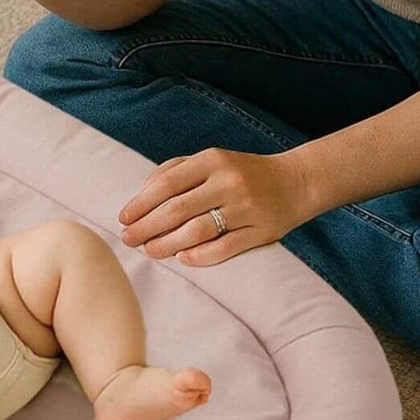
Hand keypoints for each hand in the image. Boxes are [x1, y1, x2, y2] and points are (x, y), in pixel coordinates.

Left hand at [118, 149, 311, 265]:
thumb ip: (174, 171)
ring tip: (151, 251)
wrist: (297, 181)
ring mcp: (247, 207)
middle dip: (146, 227)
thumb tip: (140, 195)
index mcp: (212, 160)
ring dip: (168, 244)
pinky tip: (183, 259)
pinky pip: (225, 248)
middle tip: (128, 240)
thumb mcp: (211, 160)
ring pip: (198, 231)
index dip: (140, 204)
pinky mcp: (262, 231)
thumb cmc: (241, 172)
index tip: (123, 219)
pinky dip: (200, 256)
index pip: (166, 184)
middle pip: (177, 209)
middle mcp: (229, 182)